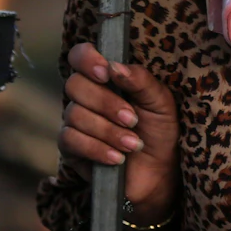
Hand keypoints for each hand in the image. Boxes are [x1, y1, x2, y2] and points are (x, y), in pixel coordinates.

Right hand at [59, 42, 181, 226]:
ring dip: (108, 131)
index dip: (87, 60)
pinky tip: (117, 158)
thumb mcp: (160, 103)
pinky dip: (97, 149)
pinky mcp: (70, 148)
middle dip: (106, 103)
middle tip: (132, 119)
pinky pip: (71, 140)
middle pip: (75, 85)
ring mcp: (74, 122)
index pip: (80, 55)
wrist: (158, 174)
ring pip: (75, 115)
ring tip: (133, 144)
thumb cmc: (159, 133)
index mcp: (105, 78)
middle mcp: (85, 97)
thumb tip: (116, 66)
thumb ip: (141, 80)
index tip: (106, 73)